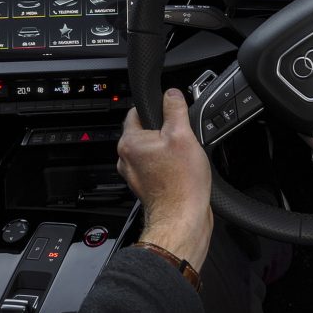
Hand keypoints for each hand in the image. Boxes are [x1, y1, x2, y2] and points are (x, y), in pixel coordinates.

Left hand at [117, 88, 212, 270]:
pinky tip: (183, 169)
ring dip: (167, 148)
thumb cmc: (181, 183)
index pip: (136, 111)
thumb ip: (175, 108)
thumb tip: (172, 93)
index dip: (156, 106)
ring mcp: (136, 174)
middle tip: (183, 135)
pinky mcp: (147, 186)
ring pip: (152, 149)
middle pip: (146, 131)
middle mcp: (127, 158)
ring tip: (185, 154)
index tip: (170, 108)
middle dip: (165, 129)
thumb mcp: (183, 134)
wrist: (183, 219)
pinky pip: (156, 166)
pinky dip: (168, 164)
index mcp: (130, 142)